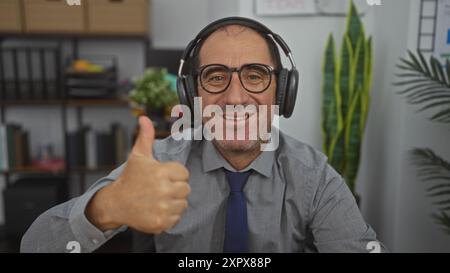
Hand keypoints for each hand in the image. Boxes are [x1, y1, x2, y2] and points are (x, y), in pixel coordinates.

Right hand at [86, 116, 190, 233]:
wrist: (115, 203)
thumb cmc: (130, 178)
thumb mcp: (138, 156)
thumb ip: (146, 137)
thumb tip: (144, 118)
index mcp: (161, 171)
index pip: (184, 173)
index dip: (174, 175)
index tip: (162, 177)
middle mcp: (163, 189)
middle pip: (186, 189)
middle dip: (175, 189)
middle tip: (160, 189)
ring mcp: (162, 207)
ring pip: (183, 204)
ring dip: (174, 203)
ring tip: (158, 199)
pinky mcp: (161, 222)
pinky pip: (177, 218)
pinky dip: (169, 216)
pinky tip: (157, 210)